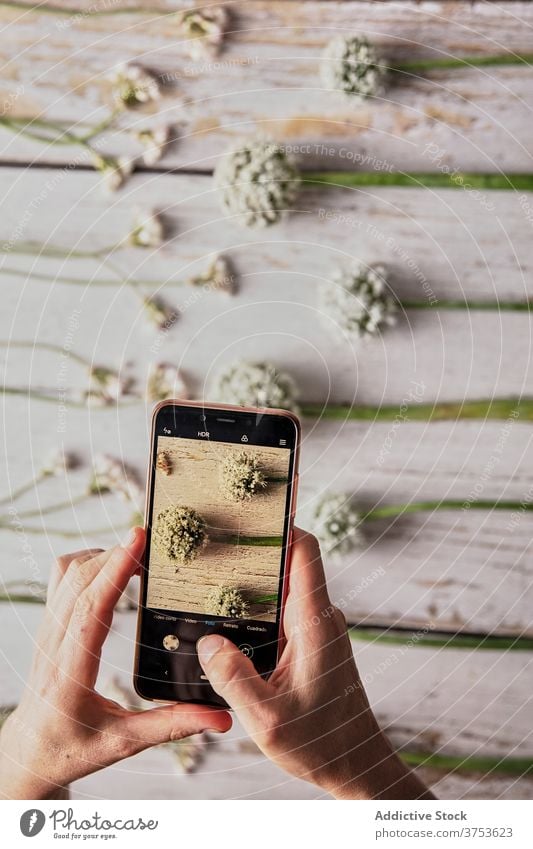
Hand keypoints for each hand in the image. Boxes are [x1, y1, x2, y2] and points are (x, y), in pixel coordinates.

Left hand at [0, 527, 230, 799]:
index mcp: (71, 673)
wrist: (30, 750)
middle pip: (80, 582)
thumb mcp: (124, 742)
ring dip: (101, 555)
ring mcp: (47, 631)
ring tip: (136, 551)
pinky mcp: (49, 625)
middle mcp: (54, 645)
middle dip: (115, 553)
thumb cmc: (72, 748)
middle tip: (151, 538)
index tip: (136, 540)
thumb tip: (218, 718)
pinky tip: (111, 566)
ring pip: (67, 575)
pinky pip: (61, 579)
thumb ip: (172, 727)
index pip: (92, 610)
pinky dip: (87, 562)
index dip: (115, 571)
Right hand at [197, 528, 432, 798]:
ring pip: (282, 590)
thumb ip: (233, 677)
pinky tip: (226, 622)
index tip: (251, 505)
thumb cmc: (321, 743)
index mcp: (314, 622)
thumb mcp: (266, 718)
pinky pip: (282, 614)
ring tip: (209, 580)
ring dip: (250, 584)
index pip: (304, 552)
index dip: (281, 523)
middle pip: (287, 564)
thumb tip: (206, 641)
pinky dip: (256, 611)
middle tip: (211, 543)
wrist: (358, 767)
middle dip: (251, 551)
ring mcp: (316, 630)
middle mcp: (319, 618)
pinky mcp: (311, 645)